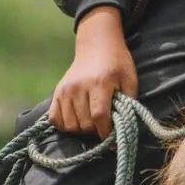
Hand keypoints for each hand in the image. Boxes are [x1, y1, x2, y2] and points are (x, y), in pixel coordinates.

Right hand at [49, 6, 138, 136]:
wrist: (97, 46)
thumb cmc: (117, 63)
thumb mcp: (130, 79)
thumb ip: (129, 102)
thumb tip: (125, 127)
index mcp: (100, 83)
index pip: (99, 115)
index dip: (106, 132)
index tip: (111, 138)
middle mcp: (79, 86)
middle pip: (85, 123)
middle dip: (96, 130)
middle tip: (103, 123)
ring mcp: (65, 89)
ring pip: (70, 125)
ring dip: (82, 129)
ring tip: (91, 120)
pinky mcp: (57, 92)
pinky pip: (55, 119)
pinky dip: (65, 125)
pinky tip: (76, 119)